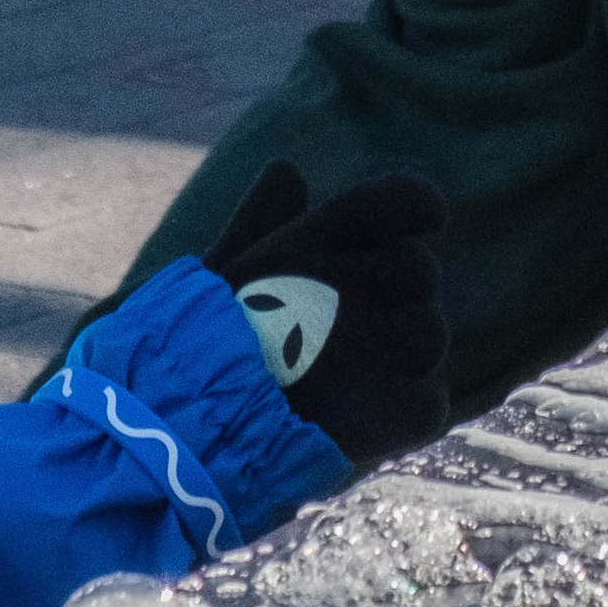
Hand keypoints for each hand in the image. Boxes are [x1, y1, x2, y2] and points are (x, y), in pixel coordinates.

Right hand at [205, 160, 448, 465]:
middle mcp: (357, 280)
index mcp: (317, 239)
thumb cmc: (187, 353)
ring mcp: (378, 346)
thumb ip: (260, 222)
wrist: (177, 438)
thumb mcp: (217, 273)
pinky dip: (406, 418)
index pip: (404, 198)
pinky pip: (429, 405)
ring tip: (356, 386)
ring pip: (430, 336)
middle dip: (398, 300)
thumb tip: (285, 168)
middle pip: (420, 270)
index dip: (420, 208)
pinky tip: (368, 427)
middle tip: (353, 338)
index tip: (426, 223)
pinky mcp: (389, 412)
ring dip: (405, 361)